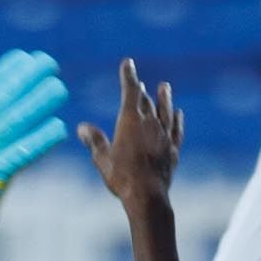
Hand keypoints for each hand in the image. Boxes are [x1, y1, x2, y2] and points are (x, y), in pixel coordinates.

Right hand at [81, 58, 183, 204]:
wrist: (147, 197)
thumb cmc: (121, 178)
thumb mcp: (102, 159)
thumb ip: (95, 141)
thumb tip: (83, 128)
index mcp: (130, 121)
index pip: (130, 91)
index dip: (128, 76)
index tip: (128, 63)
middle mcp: (150, 124)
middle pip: (146, 101)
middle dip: (140, 91)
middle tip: (138, 84)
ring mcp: (163, 136)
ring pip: (164, 111)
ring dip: (164, 98)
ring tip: (164, 86)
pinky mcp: (173, 150)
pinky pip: (176, 130)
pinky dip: (176, 120)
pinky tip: (178, 114)